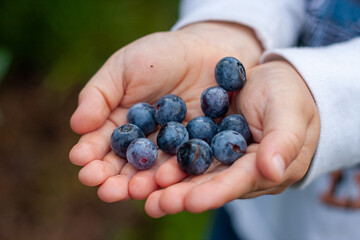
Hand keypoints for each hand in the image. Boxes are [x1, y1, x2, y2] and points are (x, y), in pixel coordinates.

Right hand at [69, 22, 262, 201]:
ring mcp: (170, 147)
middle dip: (112, 178)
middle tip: (104, 189)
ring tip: (131, 191)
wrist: (204, 50)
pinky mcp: (196, 148)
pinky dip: (174, 174)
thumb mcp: (123, 68)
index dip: (90, 152)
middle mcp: (143, 140)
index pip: (101, 143)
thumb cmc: (158, 55)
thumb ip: (98, 95)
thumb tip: (76, 126)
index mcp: (120, 123)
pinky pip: (184, 163)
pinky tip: (164, 182)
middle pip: (125, 164)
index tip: (80, 160)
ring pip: (153, 170)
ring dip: (140, 183)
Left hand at [145, 60, 319, 216]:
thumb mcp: (289, 112)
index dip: (214, 193)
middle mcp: (238, 169)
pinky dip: (164, 158)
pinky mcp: (206, 142)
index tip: (190, 201)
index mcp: (263, 168)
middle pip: (209, 185)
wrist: (276, 82)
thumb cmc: (290, 96)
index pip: (237, 184)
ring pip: (192, 172)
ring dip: (166, 183)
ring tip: (138, 192)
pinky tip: (142, 163)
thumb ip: (283, 141)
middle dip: (182, 195)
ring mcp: (220, 157)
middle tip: (154, 205)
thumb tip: (273, 171)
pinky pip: (184, 151)